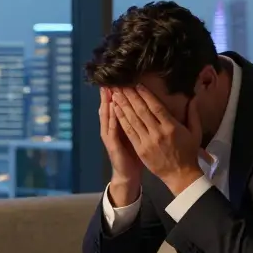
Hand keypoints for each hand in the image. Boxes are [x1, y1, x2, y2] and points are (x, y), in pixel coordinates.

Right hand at [100, 88, 143, 203]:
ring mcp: (110, 136)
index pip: (117, 105)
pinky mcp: (112, 144)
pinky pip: (111, 129)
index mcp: (119, 125)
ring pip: (108, 115)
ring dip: (108, 102)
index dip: (118, 93)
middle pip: (110, 107)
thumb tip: (145, 105)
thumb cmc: (134, 154)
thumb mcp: (136, 135)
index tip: (121, 79)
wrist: (128, 173)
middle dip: (111, 93)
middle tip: (111, 79)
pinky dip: (111, 118)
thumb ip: (138, 120)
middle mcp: (112, 128)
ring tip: (109, 88)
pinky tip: (112, 108)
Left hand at [111, 86, 203, 195]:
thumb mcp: (195, 133)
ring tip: (115, 93)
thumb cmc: (188, 152)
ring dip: (123, 105)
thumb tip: (193, 99)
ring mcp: (147, 141)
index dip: (145, 95)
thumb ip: (194, 115)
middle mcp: (158, 132)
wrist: (180, 175)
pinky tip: (116, 110)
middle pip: (141, 111)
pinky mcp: (140, 149)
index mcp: (171, 127)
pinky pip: (129, 132)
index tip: (137, 85)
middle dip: (130, 96)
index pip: (156, 107)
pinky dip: (122, 120)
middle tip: (120, 85)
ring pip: (133, 120)